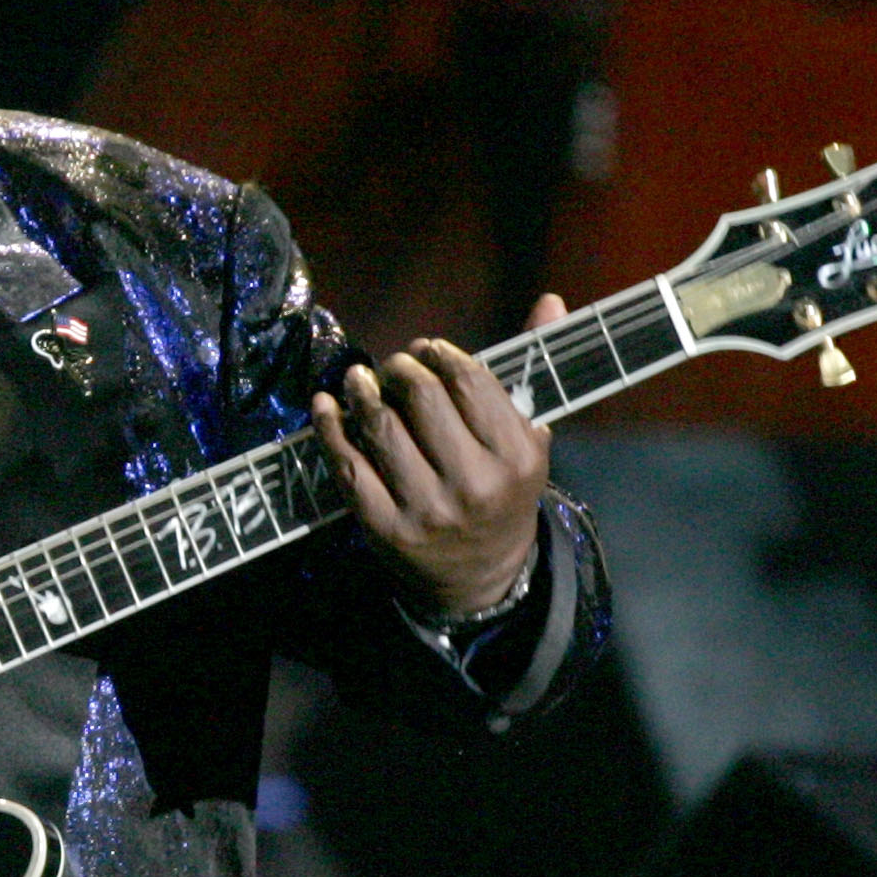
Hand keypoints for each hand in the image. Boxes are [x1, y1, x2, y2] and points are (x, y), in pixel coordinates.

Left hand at [309, 294, 563, 617]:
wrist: (482, 577)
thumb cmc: (503, 492)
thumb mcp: (529, 439)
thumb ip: (532, 371)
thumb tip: (550, 300)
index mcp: (516, 456)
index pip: (471, 381)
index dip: (441, 355)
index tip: (427, 349)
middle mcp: (474, 483)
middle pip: (423, 398)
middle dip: (401, 368)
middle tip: (395, 365)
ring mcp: (427, 508)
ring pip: (381, 427)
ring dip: (362, 391)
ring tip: (360, 379)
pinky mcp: (384, 527)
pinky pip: (347, 465)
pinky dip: (329, 427)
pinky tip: (326, 404)